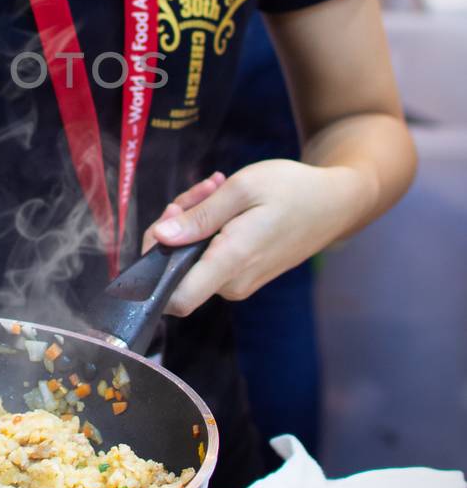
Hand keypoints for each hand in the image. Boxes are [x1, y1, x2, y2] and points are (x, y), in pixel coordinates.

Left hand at [142, 159, 369, 316]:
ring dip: (193, 220)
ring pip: (192, 258)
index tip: (160, 230)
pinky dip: (208, 228)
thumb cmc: (292, 189)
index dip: (153, 271)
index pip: (177, 300)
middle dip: (176, 225)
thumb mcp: (242, 188)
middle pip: (178, 268)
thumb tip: (160, 237)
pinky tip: (224, 201)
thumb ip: (199, 216)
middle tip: (199, 191)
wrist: (335, 203)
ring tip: (217, 187)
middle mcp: (234, 282)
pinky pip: (209, 256)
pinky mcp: (244, 274)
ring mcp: (240, 282)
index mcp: (232, 261)